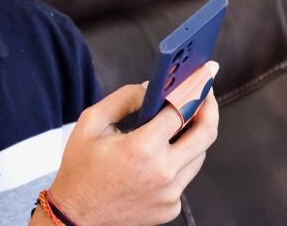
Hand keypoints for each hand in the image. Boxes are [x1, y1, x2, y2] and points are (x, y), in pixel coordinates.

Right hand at [46, 82, 218, 225]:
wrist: (76, 214)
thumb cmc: (81, 167)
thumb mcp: (91, 122)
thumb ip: (124, 99)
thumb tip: (151, 88)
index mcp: (141, 148)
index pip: (182, 111)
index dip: (195, 89)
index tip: (205, 75)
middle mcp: (162, 172)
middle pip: (204, 134)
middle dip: (210, 108)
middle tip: (207, 93)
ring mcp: (170, 194)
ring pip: (198, 156)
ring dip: (194, 134)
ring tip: (185, 118)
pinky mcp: (171, 206)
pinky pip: (184, 176)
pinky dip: (178, 160)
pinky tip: (163, 152)